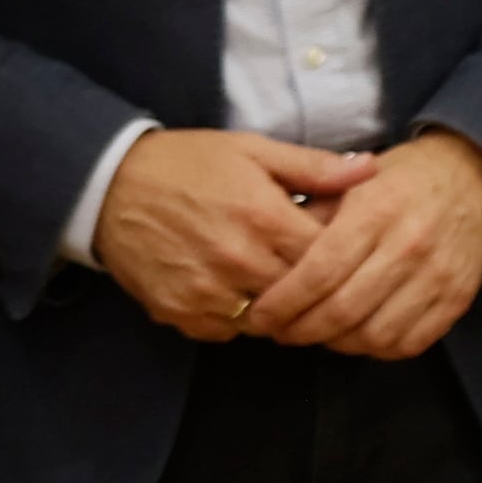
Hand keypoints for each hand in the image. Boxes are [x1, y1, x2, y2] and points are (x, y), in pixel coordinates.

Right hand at [88, 129, 376, 338]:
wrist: (110, 185)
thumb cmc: (190, 164)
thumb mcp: (255, 150)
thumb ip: (315, 167)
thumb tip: (371, 170)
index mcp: (264, 218)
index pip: (330, 256)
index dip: (344, 255)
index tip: (345, 248)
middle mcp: (237, 260)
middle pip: (302, 293)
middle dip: (315, 287)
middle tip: (318, 273)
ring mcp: (205, 291)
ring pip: (266, 320)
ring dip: (278, 307)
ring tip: (278, 282)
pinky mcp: (177, 312)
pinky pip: (225, 332)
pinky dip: (237, 319)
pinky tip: (239, 292)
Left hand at [241, 132, 481, 359]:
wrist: (474, 175)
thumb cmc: (401, 180)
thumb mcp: (350, 183)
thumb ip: (310, 219)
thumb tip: (267, 265)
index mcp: (376, 211)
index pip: (318, 273)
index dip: (281, 304)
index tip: (259, 316)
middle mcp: (409, 244)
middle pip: (341, 311)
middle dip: (300, 331)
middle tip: (281, 331)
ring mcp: (438, 275)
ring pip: (373, 335)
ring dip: (337, 343)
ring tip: (321, 332)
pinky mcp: (459, 297)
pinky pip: (409, 343)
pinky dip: (377, 348)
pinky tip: (361, 333)